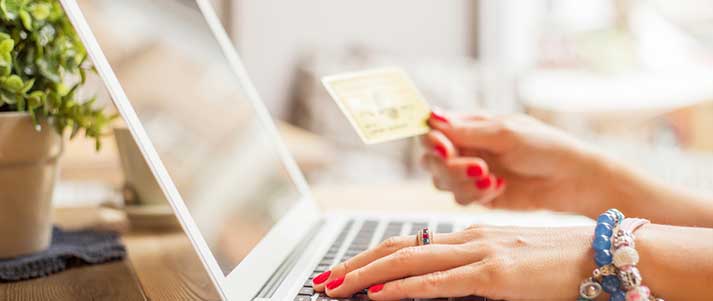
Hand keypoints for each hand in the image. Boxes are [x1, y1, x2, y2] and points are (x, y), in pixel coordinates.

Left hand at [312, 225, 593, 299]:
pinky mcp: (497, 274)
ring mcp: (481, 254)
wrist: (605, 255)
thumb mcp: (507, 264)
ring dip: (366, 275)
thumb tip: (440, 284)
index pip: (407, 243)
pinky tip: (380, 295)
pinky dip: (405, 287)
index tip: (343, 272)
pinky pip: (440, 281)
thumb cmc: (560, 262)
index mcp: (469, 238)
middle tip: (324, 280)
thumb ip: (472, 272)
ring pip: (409, 260)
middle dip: (355, 265)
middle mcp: (468, 239)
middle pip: (397, 248)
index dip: (370, 257)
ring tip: (336, 287)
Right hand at [422, 109, 609, 216]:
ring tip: (492, 178)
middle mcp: (465, 148)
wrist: (570, 180)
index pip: (432, 130)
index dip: (431, 140)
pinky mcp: (478, 195)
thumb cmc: (544, 147)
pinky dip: (477, 194)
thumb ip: (465, 130)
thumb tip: (431, 116)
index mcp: (469, 126)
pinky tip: (500, 187)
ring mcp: (469, 173)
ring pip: (441, 181)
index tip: (445, 148)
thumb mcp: (504, 133)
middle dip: (448, 166)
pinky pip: (460, 198)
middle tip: (477, 167)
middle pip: (430, 159)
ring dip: (463, 181)